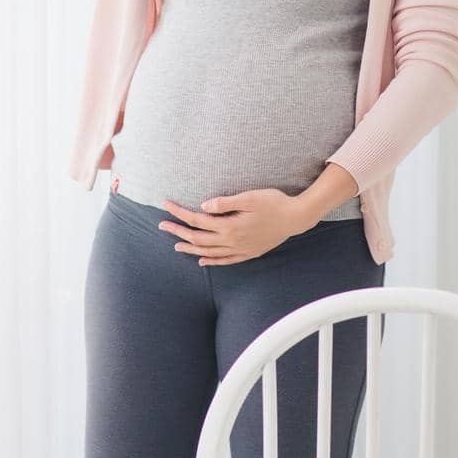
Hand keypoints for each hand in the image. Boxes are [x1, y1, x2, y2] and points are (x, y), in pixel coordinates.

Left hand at [158, 188, 306, 265]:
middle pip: (198, 239)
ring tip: (176, 245)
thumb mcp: (249, 197)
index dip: (179, 213)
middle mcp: (232, 241)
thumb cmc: (274, 203)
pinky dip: (211, 261)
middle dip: (178, 232)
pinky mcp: (248, 252)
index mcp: (229, 226)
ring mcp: (240, 249)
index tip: (165, 205)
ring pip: (209, 252)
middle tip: (161, 225)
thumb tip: (203, 207)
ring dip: (190, 248)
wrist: (296, 218)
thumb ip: (225, 202)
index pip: (197, 220)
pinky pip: (225, 260)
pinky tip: (202, 260)